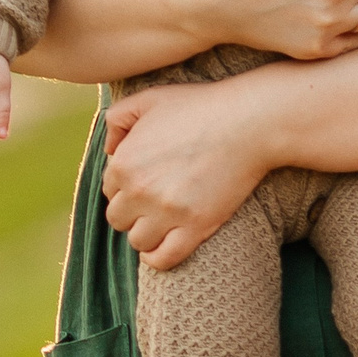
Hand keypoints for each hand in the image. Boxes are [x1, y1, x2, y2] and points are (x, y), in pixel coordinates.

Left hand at [100, 79, 273, 269]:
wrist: (248, 121)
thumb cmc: (200, 106)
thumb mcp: (150, 98)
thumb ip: (118, 118)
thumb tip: (110, 149)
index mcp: (123, 162)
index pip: (109, 190)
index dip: (127, 185)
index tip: (147, 179)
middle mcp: (139, 191)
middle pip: (118, 218)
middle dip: (133, 210)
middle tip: (155, 199)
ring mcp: (167, 212)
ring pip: (138, 241)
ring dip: (146, 232)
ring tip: (163, 220)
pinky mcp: (195, 227)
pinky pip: (163, 258)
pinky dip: (157, 257)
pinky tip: (163, 245)